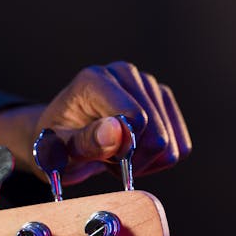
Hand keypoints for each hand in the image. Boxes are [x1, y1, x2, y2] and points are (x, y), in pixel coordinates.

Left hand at [0, 61, 191, 183]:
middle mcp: (124, 74)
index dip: (125, 151)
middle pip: (157, 135)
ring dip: (144, 162)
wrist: (61, 141)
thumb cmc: (55, 146)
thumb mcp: (58, 151)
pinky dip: (158, 161)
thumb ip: (85, 141)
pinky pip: (180, 147)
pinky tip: (134, 154)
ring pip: (171, 145)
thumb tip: (118, 131)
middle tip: (107, 162)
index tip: (104, 160)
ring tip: (115, 155)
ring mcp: (147, 85)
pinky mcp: (163, 100)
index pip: (135, 118)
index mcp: (94, 80)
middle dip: (134, 160)